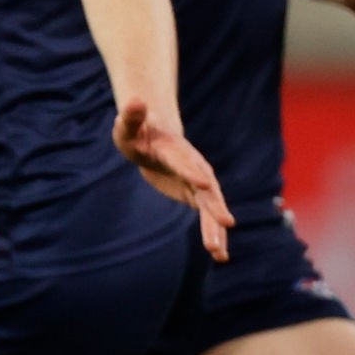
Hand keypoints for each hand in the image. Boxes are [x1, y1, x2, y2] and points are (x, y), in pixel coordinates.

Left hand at [113, 99, 233, 260]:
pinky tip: (219, 255)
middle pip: (206, 188)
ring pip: (210, 206)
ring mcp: (197, 181)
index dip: (192, 172)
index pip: (183, 161)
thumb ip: (131, 114)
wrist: (153, 137)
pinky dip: (213, 234)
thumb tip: (134, 99)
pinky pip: (207, 216)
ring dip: (215, 228)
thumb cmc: (136, 130)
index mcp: (174, 150)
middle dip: (215, 205)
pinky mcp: (196, 195)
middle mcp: (192, 167)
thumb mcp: (128, 124)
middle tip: (226, 223)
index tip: (204, 184)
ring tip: (219, 253)